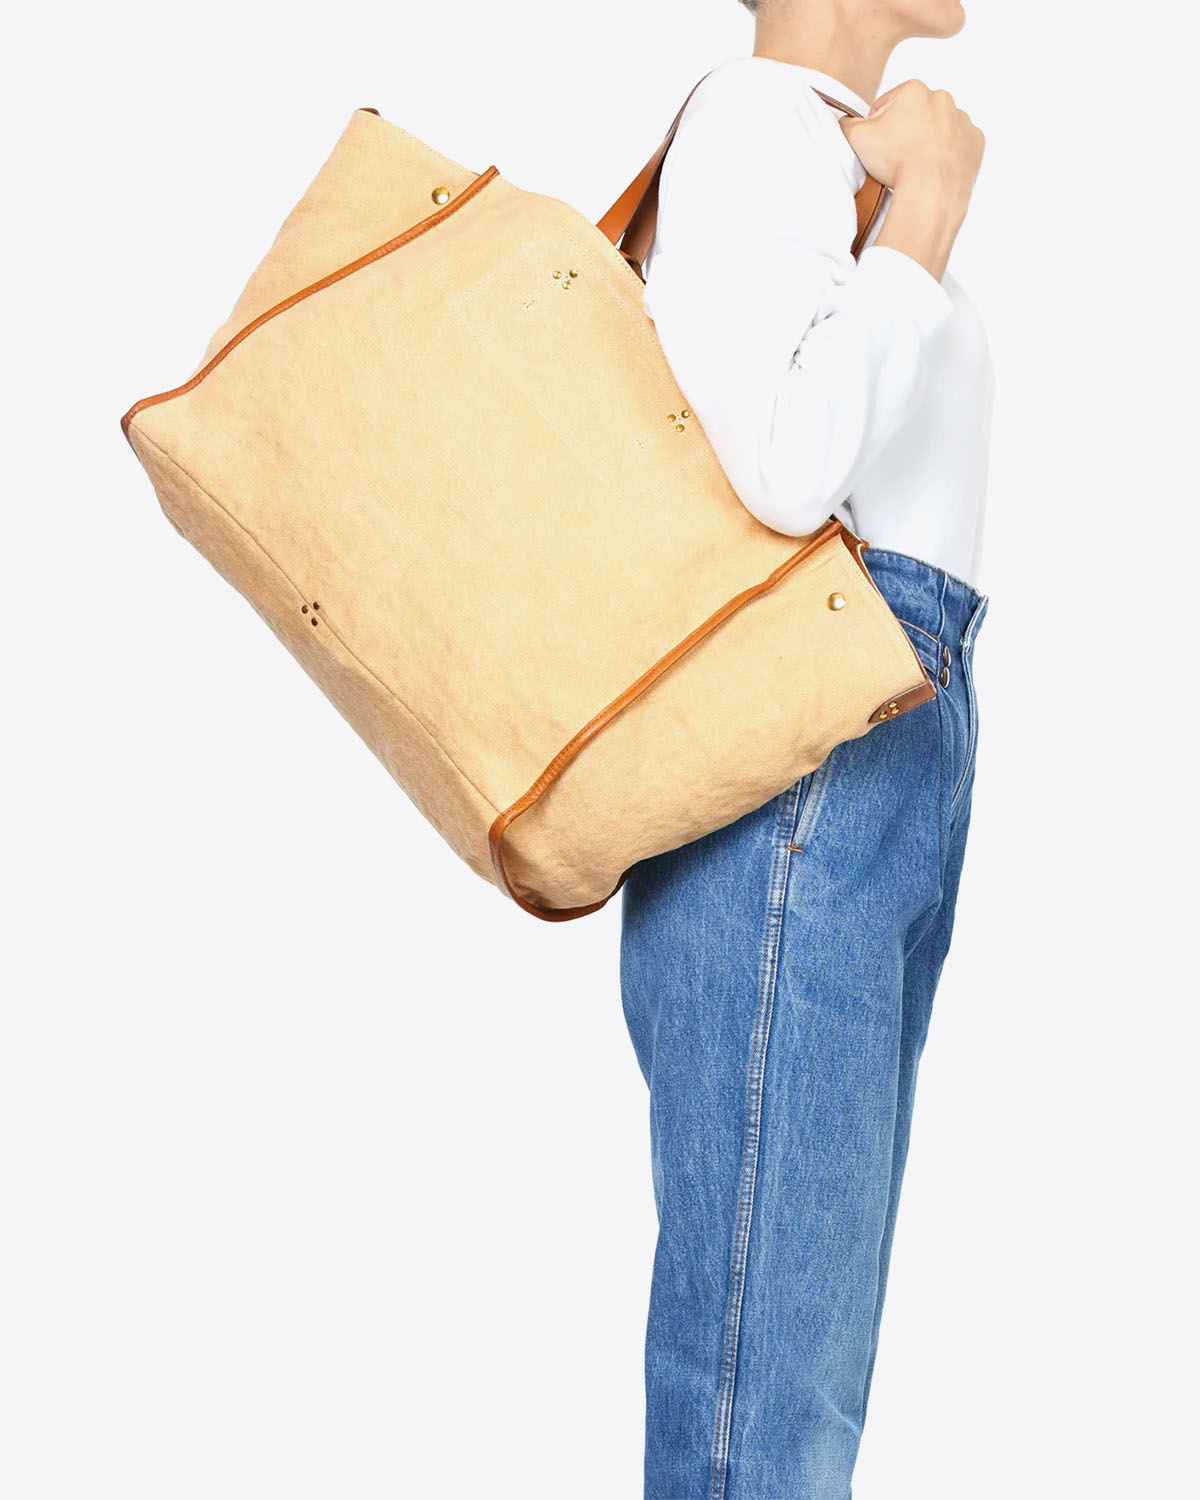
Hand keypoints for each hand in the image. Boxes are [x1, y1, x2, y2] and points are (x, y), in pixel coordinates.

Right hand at [841, 79, 984, 200]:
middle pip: (916, 114)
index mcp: (913, 90)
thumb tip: (844, 120)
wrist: (931, 189)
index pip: (887, 104)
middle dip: (905, 131)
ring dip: (928, 142)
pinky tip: (935, 169)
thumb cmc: (895, 161)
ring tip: (916, 165)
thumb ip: (846, 123)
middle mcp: (942, 98)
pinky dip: (948, 155)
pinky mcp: (975, 141)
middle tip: (895, 157)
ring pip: (939, 129)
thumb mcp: (856, 138)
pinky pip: (958, 146)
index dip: (877, 125)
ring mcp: (962, 120)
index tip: (878, 145)